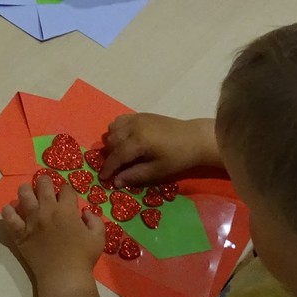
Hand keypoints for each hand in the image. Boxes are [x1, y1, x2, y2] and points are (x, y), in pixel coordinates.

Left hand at [0, 176, 103, 289]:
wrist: (64, 277)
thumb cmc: (83, 258)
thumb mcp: (98, 238)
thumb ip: (95, 220)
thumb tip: (85, 212)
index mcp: (66, 210)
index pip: (65, 189)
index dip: (66, 189)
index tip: (65, 195)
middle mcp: (47, 210)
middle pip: (43, 184)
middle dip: (45, 182)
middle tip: (45, 187)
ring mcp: (31, 221)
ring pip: (24, 194)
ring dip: (26, 190)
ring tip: (28, 194)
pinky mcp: (20, 233)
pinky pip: (9, 217)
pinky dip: (8, 211)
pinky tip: (11, 210)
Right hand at [101, 113, 217, 187]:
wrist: (194, 138)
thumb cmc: (178, 157)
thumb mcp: (157, 171)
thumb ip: (134, 175)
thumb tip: (115, 182)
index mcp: (138, 141)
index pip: (116, 156)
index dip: (108, 168)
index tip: (103, 179)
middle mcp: (133, 126)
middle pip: (111, 141)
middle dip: (110, 156)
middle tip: (116, 168)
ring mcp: (136, 118)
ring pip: (112, 129)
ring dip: (112, 142)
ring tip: (121, 153)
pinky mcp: (140, 115)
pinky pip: (119, 120)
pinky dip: (117, 130)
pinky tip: (126, 139)